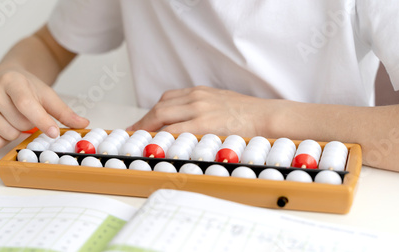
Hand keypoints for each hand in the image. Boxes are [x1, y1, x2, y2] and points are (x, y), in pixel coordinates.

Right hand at [0, 68, 88, 149]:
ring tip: (16, 117)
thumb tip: (83, 124)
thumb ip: (64, 111)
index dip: (41, 120)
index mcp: (12, 81)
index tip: (54, 133)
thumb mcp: (47, 95)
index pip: (26, 104)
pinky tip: (5, 125)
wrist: (4, 79)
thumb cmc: (26, 88)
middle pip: (20, 124)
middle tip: (29, 114)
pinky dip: (4, 139)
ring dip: (18, 132)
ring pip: (9, 135)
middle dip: (31, 125)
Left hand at [128, 86, 279, 136]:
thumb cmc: (246, 113)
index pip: (167, 99)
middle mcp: (196, 98)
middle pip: (160, 107)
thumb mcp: (220, 102)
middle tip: (133, 133)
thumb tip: (188, 120)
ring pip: (163, 117)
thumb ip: (203, 107)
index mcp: (200, 92)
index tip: (143, 122)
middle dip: (144, 121)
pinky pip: (176, 130)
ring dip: (149, 130)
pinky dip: (163, 138)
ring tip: (140, 142)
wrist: (265, 116)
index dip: (152, 112)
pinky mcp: (204, 124)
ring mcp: (199, 110)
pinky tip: (156, 145)